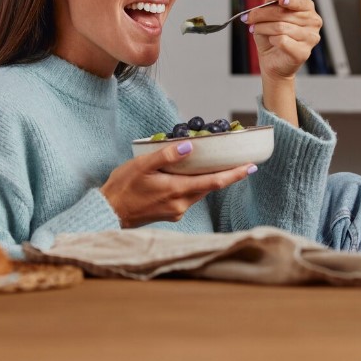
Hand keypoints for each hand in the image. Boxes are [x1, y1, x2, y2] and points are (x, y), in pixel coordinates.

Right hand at [100, 141, 255, 227]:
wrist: (109, 212)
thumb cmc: (123, 187)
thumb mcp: (142, 165)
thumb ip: (167, 156)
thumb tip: (190, 146)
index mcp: (177, 191)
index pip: (214, 182)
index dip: (234, 174)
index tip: (251, 167)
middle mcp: (181, 204)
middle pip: (210, 187)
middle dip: (226, 174)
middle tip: (239, 160)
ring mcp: (176, 210)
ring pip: (200, 191)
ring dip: (210, 179)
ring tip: (217, 164)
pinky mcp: (171, 213)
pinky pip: (189, 196)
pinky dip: (195, 185)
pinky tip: (191, 175)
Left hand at [245, 0, 321, 79]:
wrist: (271, 61)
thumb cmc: (272, 36)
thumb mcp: (268, 13)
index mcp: (307, 9)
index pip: (300, 0)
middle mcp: (313, 22)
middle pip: (284, 13)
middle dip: (262, 14)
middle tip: (249, 17)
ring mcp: (310, 38)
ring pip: (280, 27)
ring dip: (263, 28)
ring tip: (255, 30)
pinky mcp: (303, 52)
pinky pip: (282, 40)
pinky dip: (271, 40)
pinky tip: (271, 41)